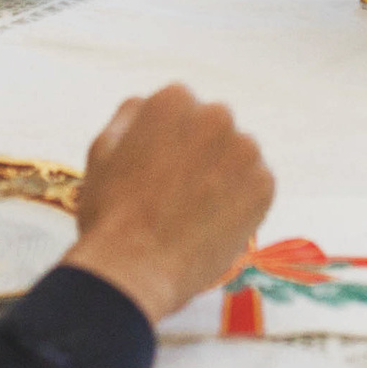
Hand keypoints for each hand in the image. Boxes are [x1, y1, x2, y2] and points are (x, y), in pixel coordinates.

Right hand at [61, 85, 275, 322]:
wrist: (135, 268)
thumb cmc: (111, 211)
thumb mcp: (103, 149)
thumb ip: (130, 115)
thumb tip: (147, 103)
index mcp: (174, 100)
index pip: (182, 109)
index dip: (169, 142)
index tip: (161, 169)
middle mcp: (215, 115)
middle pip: (214, 129)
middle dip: (201, 153)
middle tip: (178, 193)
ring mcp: (244, 150)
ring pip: (238, 156)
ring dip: (224, 175)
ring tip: (195, 212)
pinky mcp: (263, 185)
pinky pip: (256, 186)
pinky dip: (241, 203)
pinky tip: (213, 223)